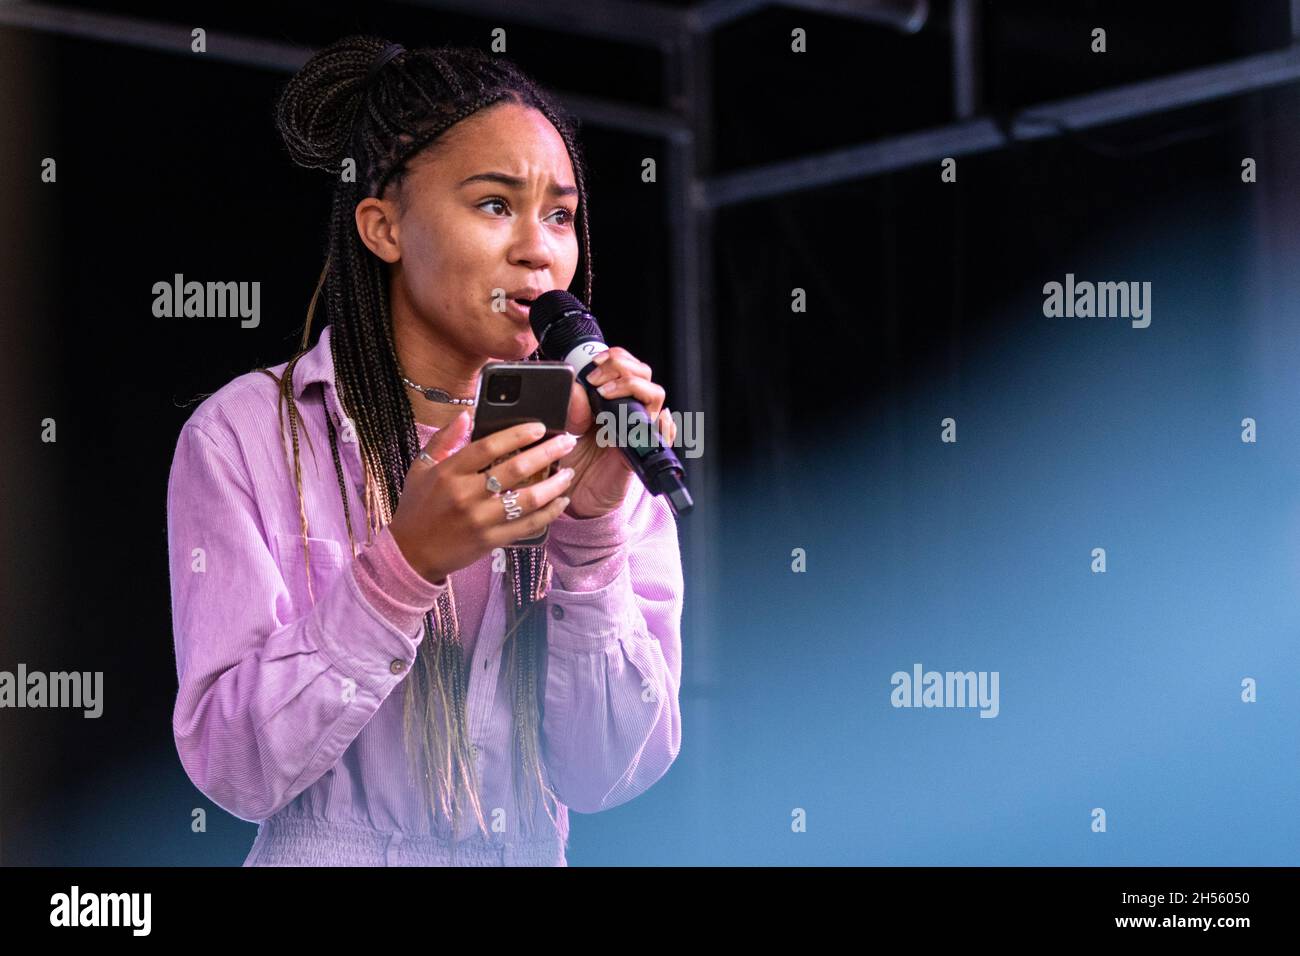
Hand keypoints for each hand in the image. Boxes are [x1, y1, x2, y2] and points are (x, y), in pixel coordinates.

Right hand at [388, 413, 578, 582]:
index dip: (517, 434)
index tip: (539, 427)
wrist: (410, 554)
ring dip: (553, 485)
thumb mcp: (421, 468)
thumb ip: (443, 439)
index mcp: (448, 473)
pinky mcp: (490, 541)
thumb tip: (466, 415)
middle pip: (514, 469)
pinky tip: (561, 502)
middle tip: (567, 442)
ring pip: (526, 499)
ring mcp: (480, 520)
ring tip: (568, 473)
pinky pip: (527, 526)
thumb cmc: (417, 507)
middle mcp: (465, 495)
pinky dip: (548, 514)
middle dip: (546, 453)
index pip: (487, 446)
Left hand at [555, 347, 677, 518]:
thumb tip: (577, 386)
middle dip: (622, 369)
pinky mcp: (641, 453)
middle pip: (644, 375)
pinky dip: (665, 425)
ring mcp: (638, 430)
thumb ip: (570, 406)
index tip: (594, 363)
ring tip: (609, 394)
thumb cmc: (572, 459)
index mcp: (612, 400)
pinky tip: (657, 419)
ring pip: (656, 396)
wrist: (574, 493)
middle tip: (597, 381)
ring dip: (635, 388)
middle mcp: (628, 411)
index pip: (627, 366)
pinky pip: (664, 437)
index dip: (616, 357)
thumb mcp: (565, 427)